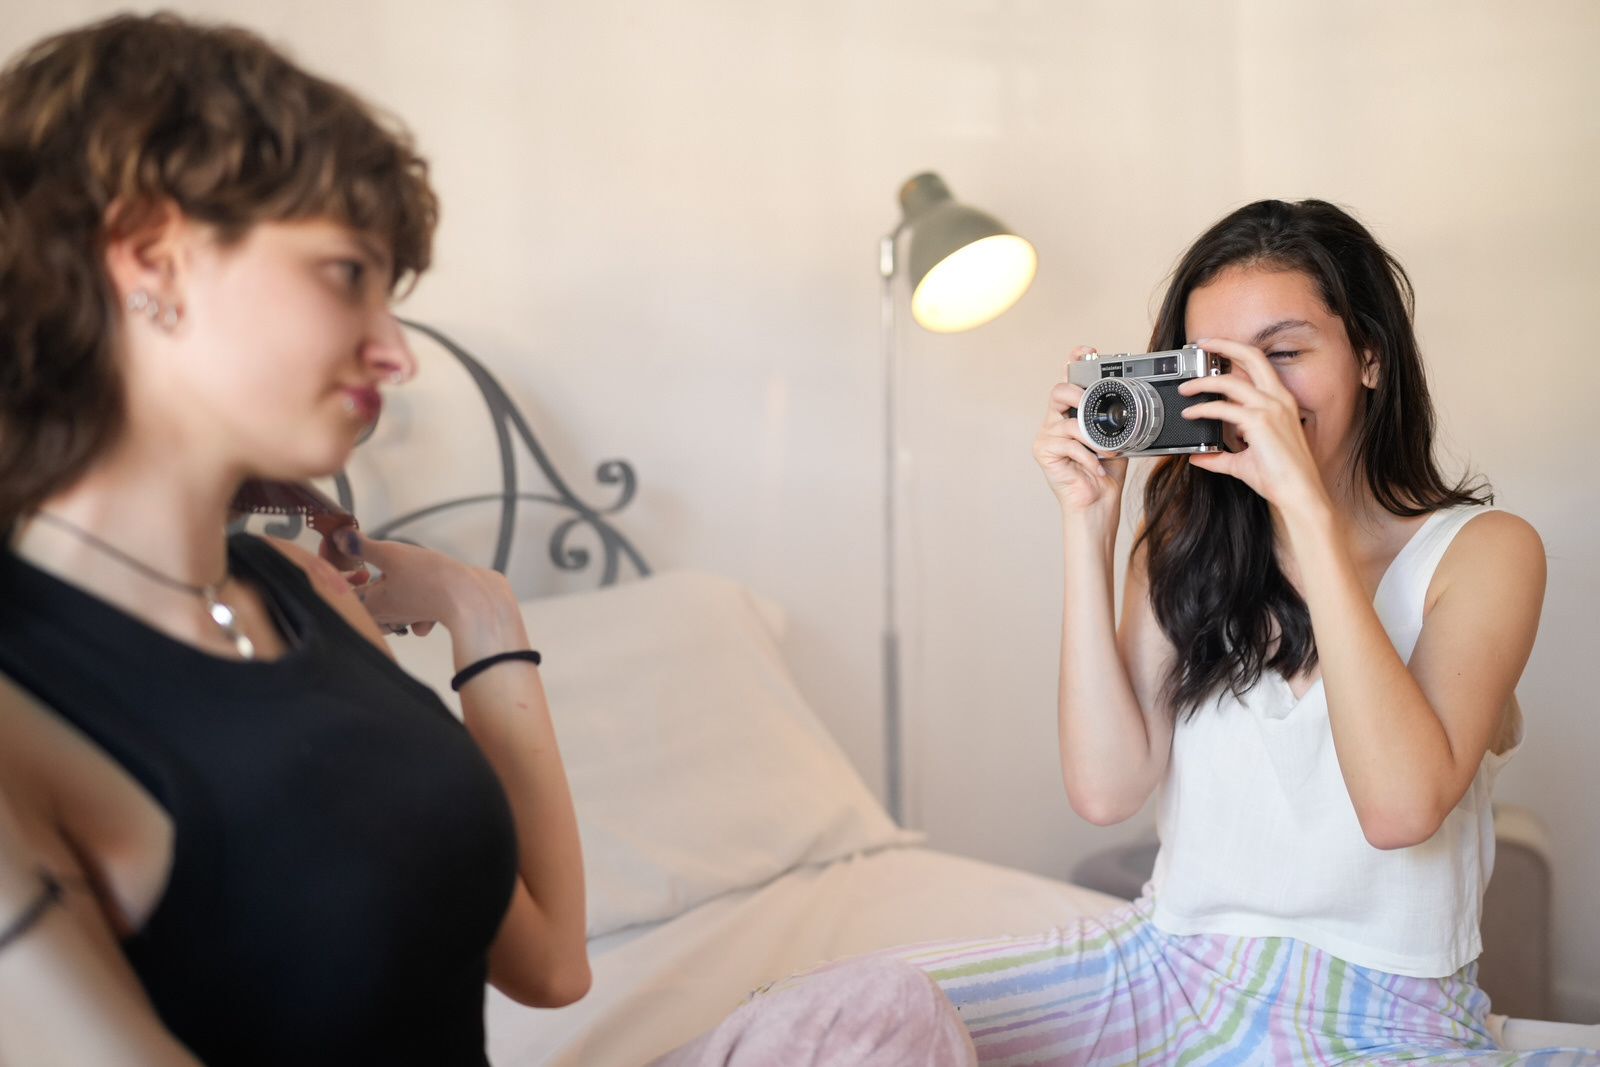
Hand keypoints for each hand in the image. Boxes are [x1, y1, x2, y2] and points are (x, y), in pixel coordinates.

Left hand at [329, 529, 516, 643]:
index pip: (341, 593)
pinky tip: (417, 594)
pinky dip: (413, 606)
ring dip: (385, 598)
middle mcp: (388, 615)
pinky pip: (414, 614)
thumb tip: (339, 537)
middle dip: (359, 589)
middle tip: (362, 570)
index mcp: (372, 603)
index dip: (337, 573)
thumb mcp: (391, 553)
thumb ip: (362, 546)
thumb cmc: (431, 580)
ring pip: (387, 613)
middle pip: (362, 608)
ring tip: (386, 581)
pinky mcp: (431, 612)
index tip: (341, 554)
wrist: (472, 598)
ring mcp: (410, 616)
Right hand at [1033, 346, 1128, 515]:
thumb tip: (1137, 401)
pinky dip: (1087, 456)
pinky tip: (1096, 466)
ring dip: (1093, 438)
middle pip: (1058, 391)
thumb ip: (1118, 420)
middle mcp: (1056, 420)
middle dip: (1079, 395)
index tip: (1089, 351)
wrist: (1096, 504)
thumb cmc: (1105, 472)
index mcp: (1073, 413)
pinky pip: (1067, 444)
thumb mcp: (1118, 439)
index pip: (1069, 378)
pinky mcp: (1043, 452)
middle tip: (1094, 409)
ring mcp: (1047, 435)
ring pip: (1067, 422)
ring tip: (1108, 451)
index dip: (1076, 360)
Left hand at [1177, 337, 1328, 513]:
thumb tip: (1198, 457)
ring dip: (1203, 382)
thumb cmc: (1280, 477)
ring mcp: (1270, 408)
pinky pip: (1222, 408)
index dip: (1236, 353)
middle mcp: (1278, 399)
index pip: (1258, 365)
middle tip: (1202, 343)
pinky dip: (1203, 409)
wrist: (1298, 493)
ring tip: (1186, 389)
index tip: (1215, 350)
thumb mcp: (1243, 462)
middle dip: (1225, 345)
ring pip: (1230, 381)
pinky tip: (1191, 414)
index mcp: (1281, 401)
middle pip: (1252, 356)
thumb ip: (1220, 456)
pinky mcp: (1259, 422)